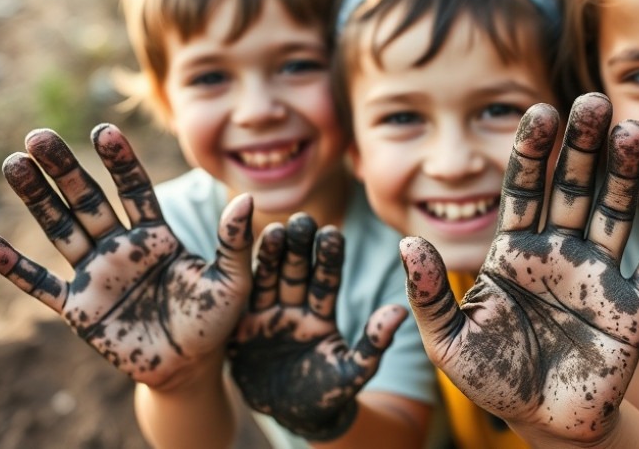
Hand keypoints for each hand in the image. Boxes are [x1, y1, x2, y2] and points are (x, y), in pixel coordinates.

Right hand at [0, 124, 253, 388]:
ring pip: (61, 228)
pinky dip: (14, 265)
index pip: (135, 189)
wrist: (190, 367)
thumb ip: (234, 242)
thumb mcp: (232, 281)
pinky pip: (41, 283)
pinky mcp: (79, 308)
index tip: (104, 131)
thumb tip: (246, 198)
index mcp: (157, 236)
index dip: (120, 161)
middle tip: (39, 136)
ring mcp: (97, 274)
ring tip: (15, 164)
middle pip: (88, 200)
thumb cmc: (214, 321)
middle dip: (66, 169)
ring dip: (37, 199)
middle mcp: (122, 247)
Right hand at [229, 213, 407, 440]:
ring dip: (270, 255)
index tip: (332, 232)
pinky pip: (242, 300)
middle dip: (298, 246)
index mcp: (321, 315)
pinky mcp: (243, 329)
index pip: (327, 280)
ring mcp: (268, 316)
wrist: (292, 419)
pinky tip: (238, 255)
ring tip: (273, 231)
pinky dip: (242, 280)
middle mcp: (295, 309)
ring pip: (269, 279)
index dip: (329, 257)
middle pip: (296, 271)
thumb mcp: (353, 371)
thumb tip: (399, 311)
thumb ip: (372, 343)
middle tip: (301, 219)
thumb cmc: (329, 396)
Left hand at [400, 94, 638, 444]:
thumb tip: (406, 242)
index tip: (539, 111)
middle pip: (571, 188)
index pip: (522, 189)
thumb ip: (428, 294)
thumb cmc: (492, 379)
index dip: (531, 151)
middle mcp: (558, 253)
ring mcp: (598, 277)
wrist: (543, 424)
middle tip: (592, 100)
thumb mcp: (448, 342)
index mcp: (513, 251)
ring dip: (625, 174)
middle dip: (580, 146)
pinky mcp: (632, 309)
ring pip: (614, 213)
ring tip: (633, 130)